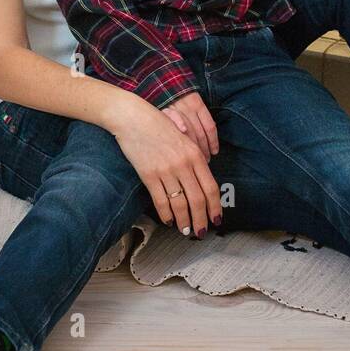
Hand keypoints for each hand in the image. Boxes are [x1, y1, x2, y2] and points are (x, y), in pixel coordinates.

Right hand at [105, 92, 221, 237]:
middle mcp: (183, 164)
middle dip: (201, 220)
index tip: (216, 220)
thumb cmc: (159, 126)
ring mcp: (165, 170)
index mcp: (195, 154)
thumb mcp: (184, 138)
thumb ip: (194, 159)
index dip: (215, 207)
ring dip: (184, 221)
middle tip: (202, 232)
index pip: (211, 188)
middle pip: (198, 200)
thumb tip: (201, 182)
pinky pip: (160, 201)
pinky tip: (168, 221)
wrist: (133, 118)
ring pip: (180, 204)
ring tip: (186, 231)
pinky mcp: (148, 175)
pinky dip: (166, 214)